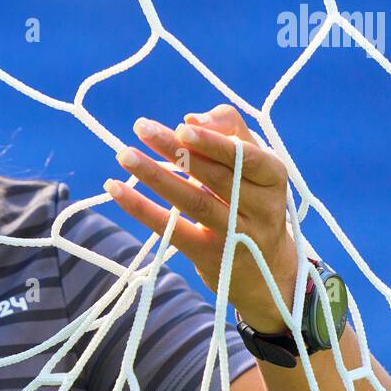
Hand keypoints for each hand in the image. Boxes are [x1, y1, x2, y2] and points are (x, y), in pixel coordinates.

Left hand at [102, 103, 298, 334]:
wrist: (269, 272)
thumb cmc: (253, 203)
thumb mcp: (254, 168)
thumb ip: (230, 133)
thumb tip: (192, 118)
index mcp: (274, 178)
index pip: (246, 156)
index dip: (215, 141)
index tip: (182, 126)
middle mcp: (261, 207)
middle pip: (216, 175)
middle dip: (177, 150)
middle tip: (143, 128)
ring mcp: (237, 235)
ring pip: (194, 201)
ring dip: (156, 176)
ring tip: (125, 155)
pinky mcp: (210, 257)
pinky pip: (173, 230)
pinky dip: (142, 209)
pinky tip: (116, 189)